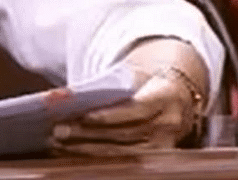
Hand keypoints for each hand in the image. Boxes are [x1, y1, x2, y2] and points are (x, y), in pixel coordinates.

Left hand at [50, 38, 206, 155]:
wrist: (177, 97)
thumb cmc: (145, 84)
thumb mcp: (133, 76)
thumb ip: (107, 85)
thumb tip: (64, 96)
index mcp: (166, 96)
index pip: (138, 109)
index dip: (111, 115)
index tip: (84, 116)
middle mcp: (170, 123)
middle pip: (126, 134)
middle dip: (89, 134)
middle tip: (60, 130)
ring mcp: (165, 144)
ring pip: (123, 152)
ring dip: (87, 149)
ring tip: (60, 142)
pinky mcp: (156, 157)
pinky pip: (124, 161)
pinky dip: (96, 157)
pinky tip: (74, 152)